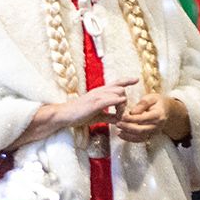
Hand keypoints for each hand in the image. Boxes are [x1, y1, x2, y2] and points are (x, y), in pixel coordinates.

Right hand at [6, 78, 138, 149]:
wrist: (64, 115)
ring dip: (122, 107)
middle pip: (121, 89)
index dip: (127, 80)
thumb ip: (109, 117)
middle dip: (125, 102)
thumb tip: (118, 120)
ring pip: (118, 94)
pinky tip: (118, 114)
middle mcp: (100, 91)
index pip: (116, 83)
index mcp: (100, 92)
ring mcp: (97, 96)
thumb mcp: (97, 116)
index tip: (136, 79)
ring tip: (118, 118)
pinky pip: (111, 101)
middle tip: (121, 114)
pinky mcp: (95, 103)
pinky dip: (118, 107)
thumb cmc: (79, 114)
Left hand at [116, 93, 188, 142]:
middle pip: (141, 130)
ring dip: (128, 135)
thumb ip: (142, 104)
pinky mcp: (150, 136)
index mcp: (158, 115)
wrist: (167, 111)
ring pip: (140, 137)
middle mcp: (157, 126)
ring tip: (118, 130)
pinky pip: (140, 140)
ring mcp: (154, 132)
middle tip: (118, 123)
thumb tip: (133, 112)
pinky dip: (130, 139)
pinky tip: (121, 134)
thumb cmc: (158, 102)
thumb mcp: (151, 97)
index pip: (144, 119)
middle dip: (128, 128)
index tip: (123, 116)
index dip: (132, 119)